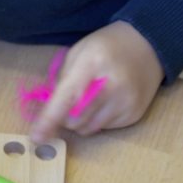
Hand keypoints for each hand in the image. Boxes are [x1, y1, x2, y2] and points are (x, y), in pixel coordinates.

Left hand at [29, 21, 163, 143]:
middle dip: (65, 117)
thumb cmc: (106, 46)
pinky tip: (107, 101)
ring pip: (88, 129)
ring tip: (90, 99)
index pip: (66, 97)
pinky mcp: (134, 114)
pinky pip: (105, 129)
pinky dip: (98, 120)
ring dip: (81, 120)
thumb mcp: (79, 51)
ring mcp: (126, 102)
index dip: (49, 119)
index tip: (35, 136)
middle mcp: (112, 85)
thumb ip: (63, 80)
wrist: (146, 45)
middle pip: (75, 120)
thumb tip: (50, 113)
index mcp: (92, 63)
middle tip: (69, 101)